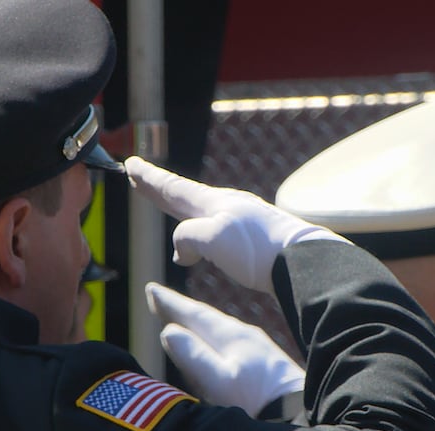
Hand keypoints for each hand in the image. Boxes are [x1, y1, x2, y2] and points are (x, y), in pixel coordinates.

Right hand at [125, 157, 347, 293]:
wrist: (303, 263)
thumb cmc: (258, 248)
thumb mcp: (211, 238)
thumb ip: (187, 238)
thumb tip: (183, 251)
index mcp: (213, 203)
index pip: (173, 187)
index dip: (149, 179)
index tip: (131, 163)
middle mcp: (226, 208)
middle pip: (184, 195)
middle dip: (159, 187)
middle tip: (139, 175)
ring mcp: (241, 224)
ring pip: (201, 214)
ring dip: (180, 211)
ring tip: (167, 207)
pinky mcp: (253, 244)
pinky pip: (215, 235)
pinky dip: (199, 237)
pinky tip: (199, 252)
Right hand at [145, 282, 304, 416]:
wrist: (299, 413)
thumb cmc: (257, 402)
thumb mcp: (220, 382)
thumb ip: (194, 356)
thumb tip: (168, 331)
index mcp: (231, 337)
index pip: (194, 314)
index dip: (170, 303)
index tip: (150, 289)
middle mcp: (244, 335)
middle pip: (205, 316)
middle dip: (180, 307)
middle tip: (156, 295)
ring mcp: (257, 346)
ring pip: (219, 326)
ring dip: (197, 319)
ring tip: (179, 316)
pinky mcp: (266, 360)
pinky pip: (231, 338)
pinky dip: (214, 333)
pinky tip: (215, 342)